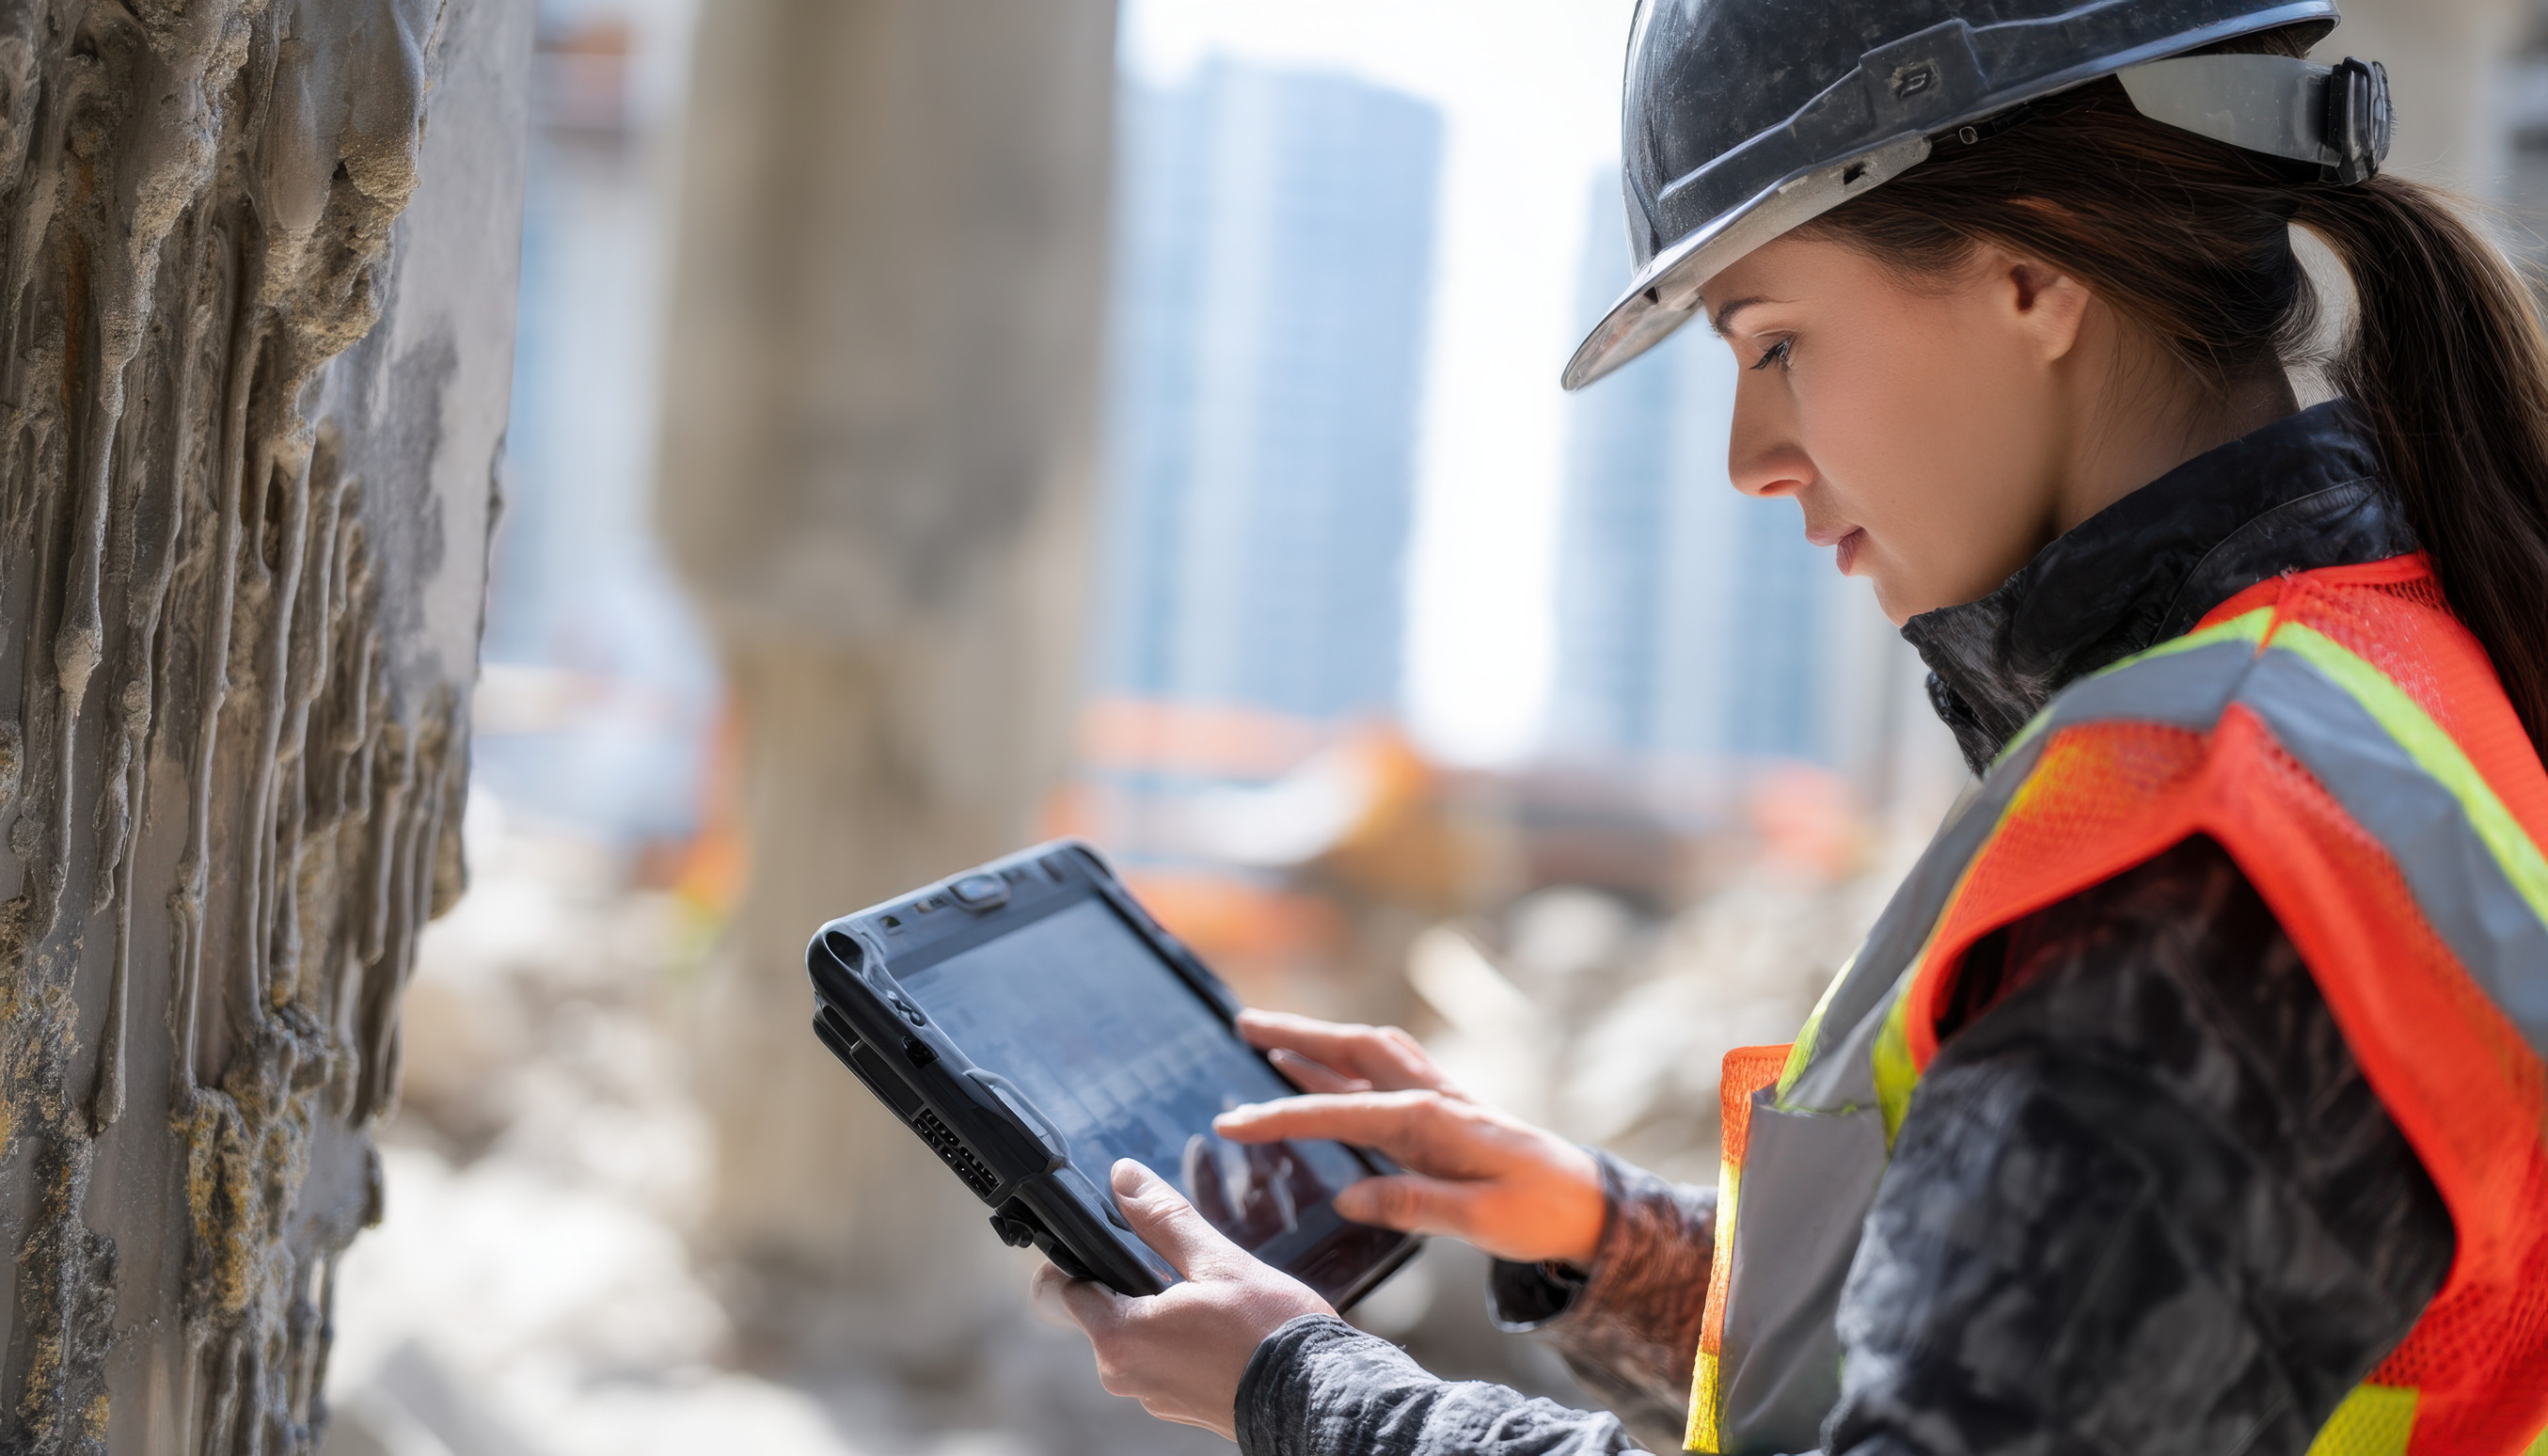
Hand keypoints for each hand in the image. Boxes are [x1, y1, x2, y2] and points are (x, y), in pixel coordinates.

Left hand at [1033, 1159, 1333, 1439]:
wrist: (1321, 1396)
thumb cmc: (1272, 1334)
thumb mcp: (1217, 1261)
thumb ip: (1162, 1218)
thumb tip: (1124, 1177)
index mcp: (1121, 1337)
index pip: (1061, 1289)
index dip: (1081, 1257)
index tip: (1113, 1241)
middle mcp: (1125, 1375)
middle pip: (1099, 1311)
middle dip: (1129, 1285)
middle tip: (1181, 1269)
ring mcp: (1152, 1396)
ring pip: (1134, 1336)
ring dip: (1158, 1312)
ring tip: (1210, 1299)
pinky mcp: (1178, 1407)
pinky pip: (1161, 1360)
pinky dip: (1178, 1339)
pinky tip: (1220, 1328)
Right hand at [1218, 1010, 1605, 1266]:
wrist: (1589, 1202)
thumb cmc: (1539, 1213)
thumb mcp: (1480, 1223)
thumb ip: (1414, 1205)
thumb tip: (1348, 1198)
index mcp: (1433, 1121)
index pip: (1340, 1112)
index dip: (1281, 1117)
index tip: (1233, 1122)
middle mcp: (1432, 1095)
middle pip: (1351, 1049)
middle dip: (1293, 1034)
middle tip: (1240, 1025)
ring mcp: (1439, 1095)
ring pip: (1368, 1050)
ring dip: (1317, 1037)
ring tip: (1265, 1034)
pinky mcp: (1443, 1107)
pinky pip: (1385, 1068)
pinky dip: (1345, 1057)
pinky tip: (1320, 1063)